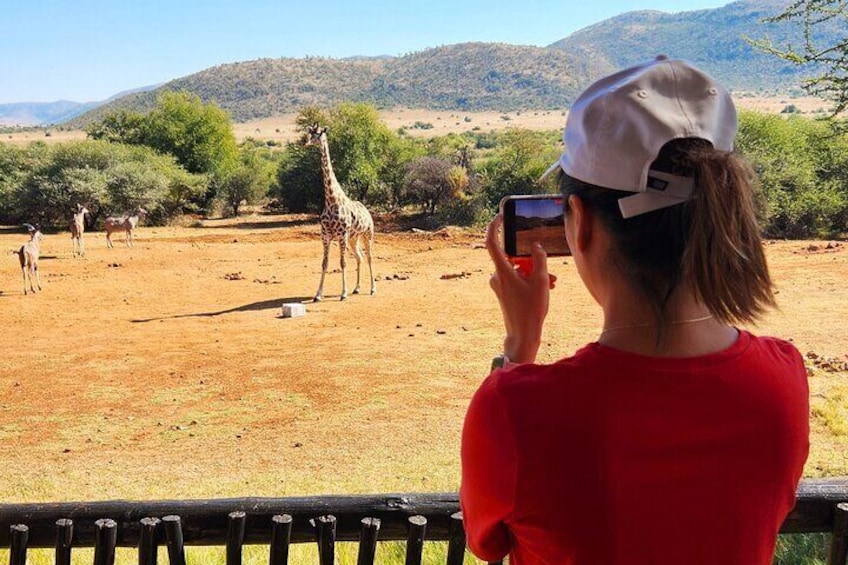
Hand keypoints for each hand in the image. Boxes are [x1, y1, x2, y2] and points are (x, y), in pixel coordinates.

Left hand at [486, 214, 550, 363]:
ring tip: (552, 282)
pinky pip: (517, 279)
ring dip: (535, 273)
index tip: (500, 216)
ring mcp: (499, 285)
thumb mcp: (541, 281)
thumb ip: (538, 259)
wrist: (523, 335)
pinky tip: (546, 287)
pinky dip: (530, 280)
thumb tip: (535, 246)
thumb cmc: (531, 310)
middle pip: (514, 258)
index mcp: (502, 272)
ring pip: (518, 270)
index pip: (492, 243)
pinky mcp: (503, 292)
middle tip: (550, 272)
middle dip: (533, 261)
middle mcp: (497, 276)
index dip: (494, 227)